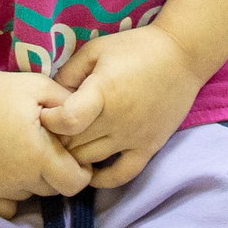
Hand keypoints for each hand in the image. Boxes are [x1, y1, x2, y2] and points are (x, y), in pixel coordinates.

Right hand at [0, 69, 90, 219]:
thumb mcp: (41, 87)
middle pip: (52, 190)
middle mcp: (20, 179)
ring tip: (19, 156)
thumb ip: (70, 105)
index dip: (80, 171)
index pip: (76, 183)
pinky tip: (6, 178)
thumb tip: (88, 122)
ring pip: (28, 197)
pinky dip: (9, 199)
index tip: (72, 157)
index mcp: (40, 156)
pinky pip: (4, 210)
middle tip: (43, 150)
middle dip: (55, 173)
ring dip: (31, 183)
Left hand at [37, 25, 205, 188]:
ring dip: (74, 156)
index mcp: (103, 91)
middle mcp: (118, 119)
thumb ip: (69, 72)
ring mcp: (134, 137)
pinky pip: (122, 175)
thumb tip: (50, 97)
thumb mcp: (96, 50)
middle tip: (52, 131)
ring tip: (69, 145)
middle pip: (74, 144)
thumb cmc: (135, 48)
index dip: (50, 120)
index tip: (46, 113)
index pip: (67, 120)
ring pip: (91, 161)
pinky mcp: (149, 148)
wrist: (181, 55)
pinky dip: (103, 179)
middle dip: (57, 139)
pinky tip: (91, 172)